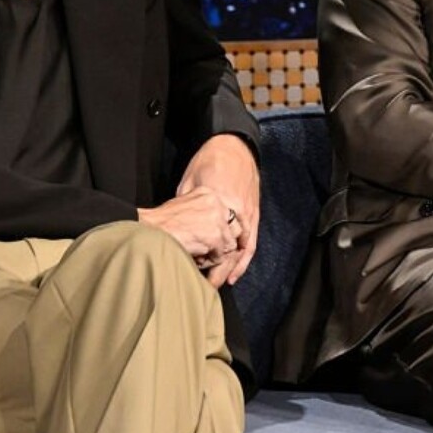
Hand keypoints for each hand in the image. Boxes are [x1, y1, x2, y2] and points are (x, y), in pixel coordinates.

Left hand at [144, 134, 259, 280]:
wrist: (234, 145)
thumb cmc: (209, 160)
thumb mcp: (190, 183)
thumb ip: (188, 207)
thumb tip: (179, 227)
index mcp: (221, 204)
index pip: (214, 240)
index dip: (206, 260)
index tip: (194, 273)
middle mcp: (238, 213)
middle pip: (230, 249)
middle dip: (219, 271)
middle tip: (207, 287)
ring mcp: (249, 214)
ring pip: (243, 249)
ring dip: (232, 268)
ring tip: (220, 283)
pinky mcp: (254, 213)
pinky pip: (252, 241)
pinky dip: (244, 259)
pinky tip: (236, 272)